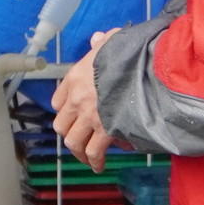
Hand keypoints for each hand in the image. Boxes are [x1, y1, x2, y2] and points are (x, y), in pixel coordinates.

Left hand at [51, 32, 121, 171]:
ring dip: (79, 151)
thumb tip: (97, 38)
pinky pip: (94, 151)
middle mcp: (77, 99)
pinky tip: (99, 166)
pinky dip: (95, 161)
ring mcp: (90, 116)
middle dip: (69, 133)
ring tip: (87, 157)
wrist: (145, 67)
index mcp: (75, 77)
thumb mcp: (113, 40)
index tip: (72, 115)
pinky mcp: (105, 130)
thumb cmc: (131, 53)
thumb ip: (103, 42)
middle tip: (79, 139)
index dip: (65, 110)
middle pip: (61, 124)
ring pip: (73, 141)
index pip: (58, 100)